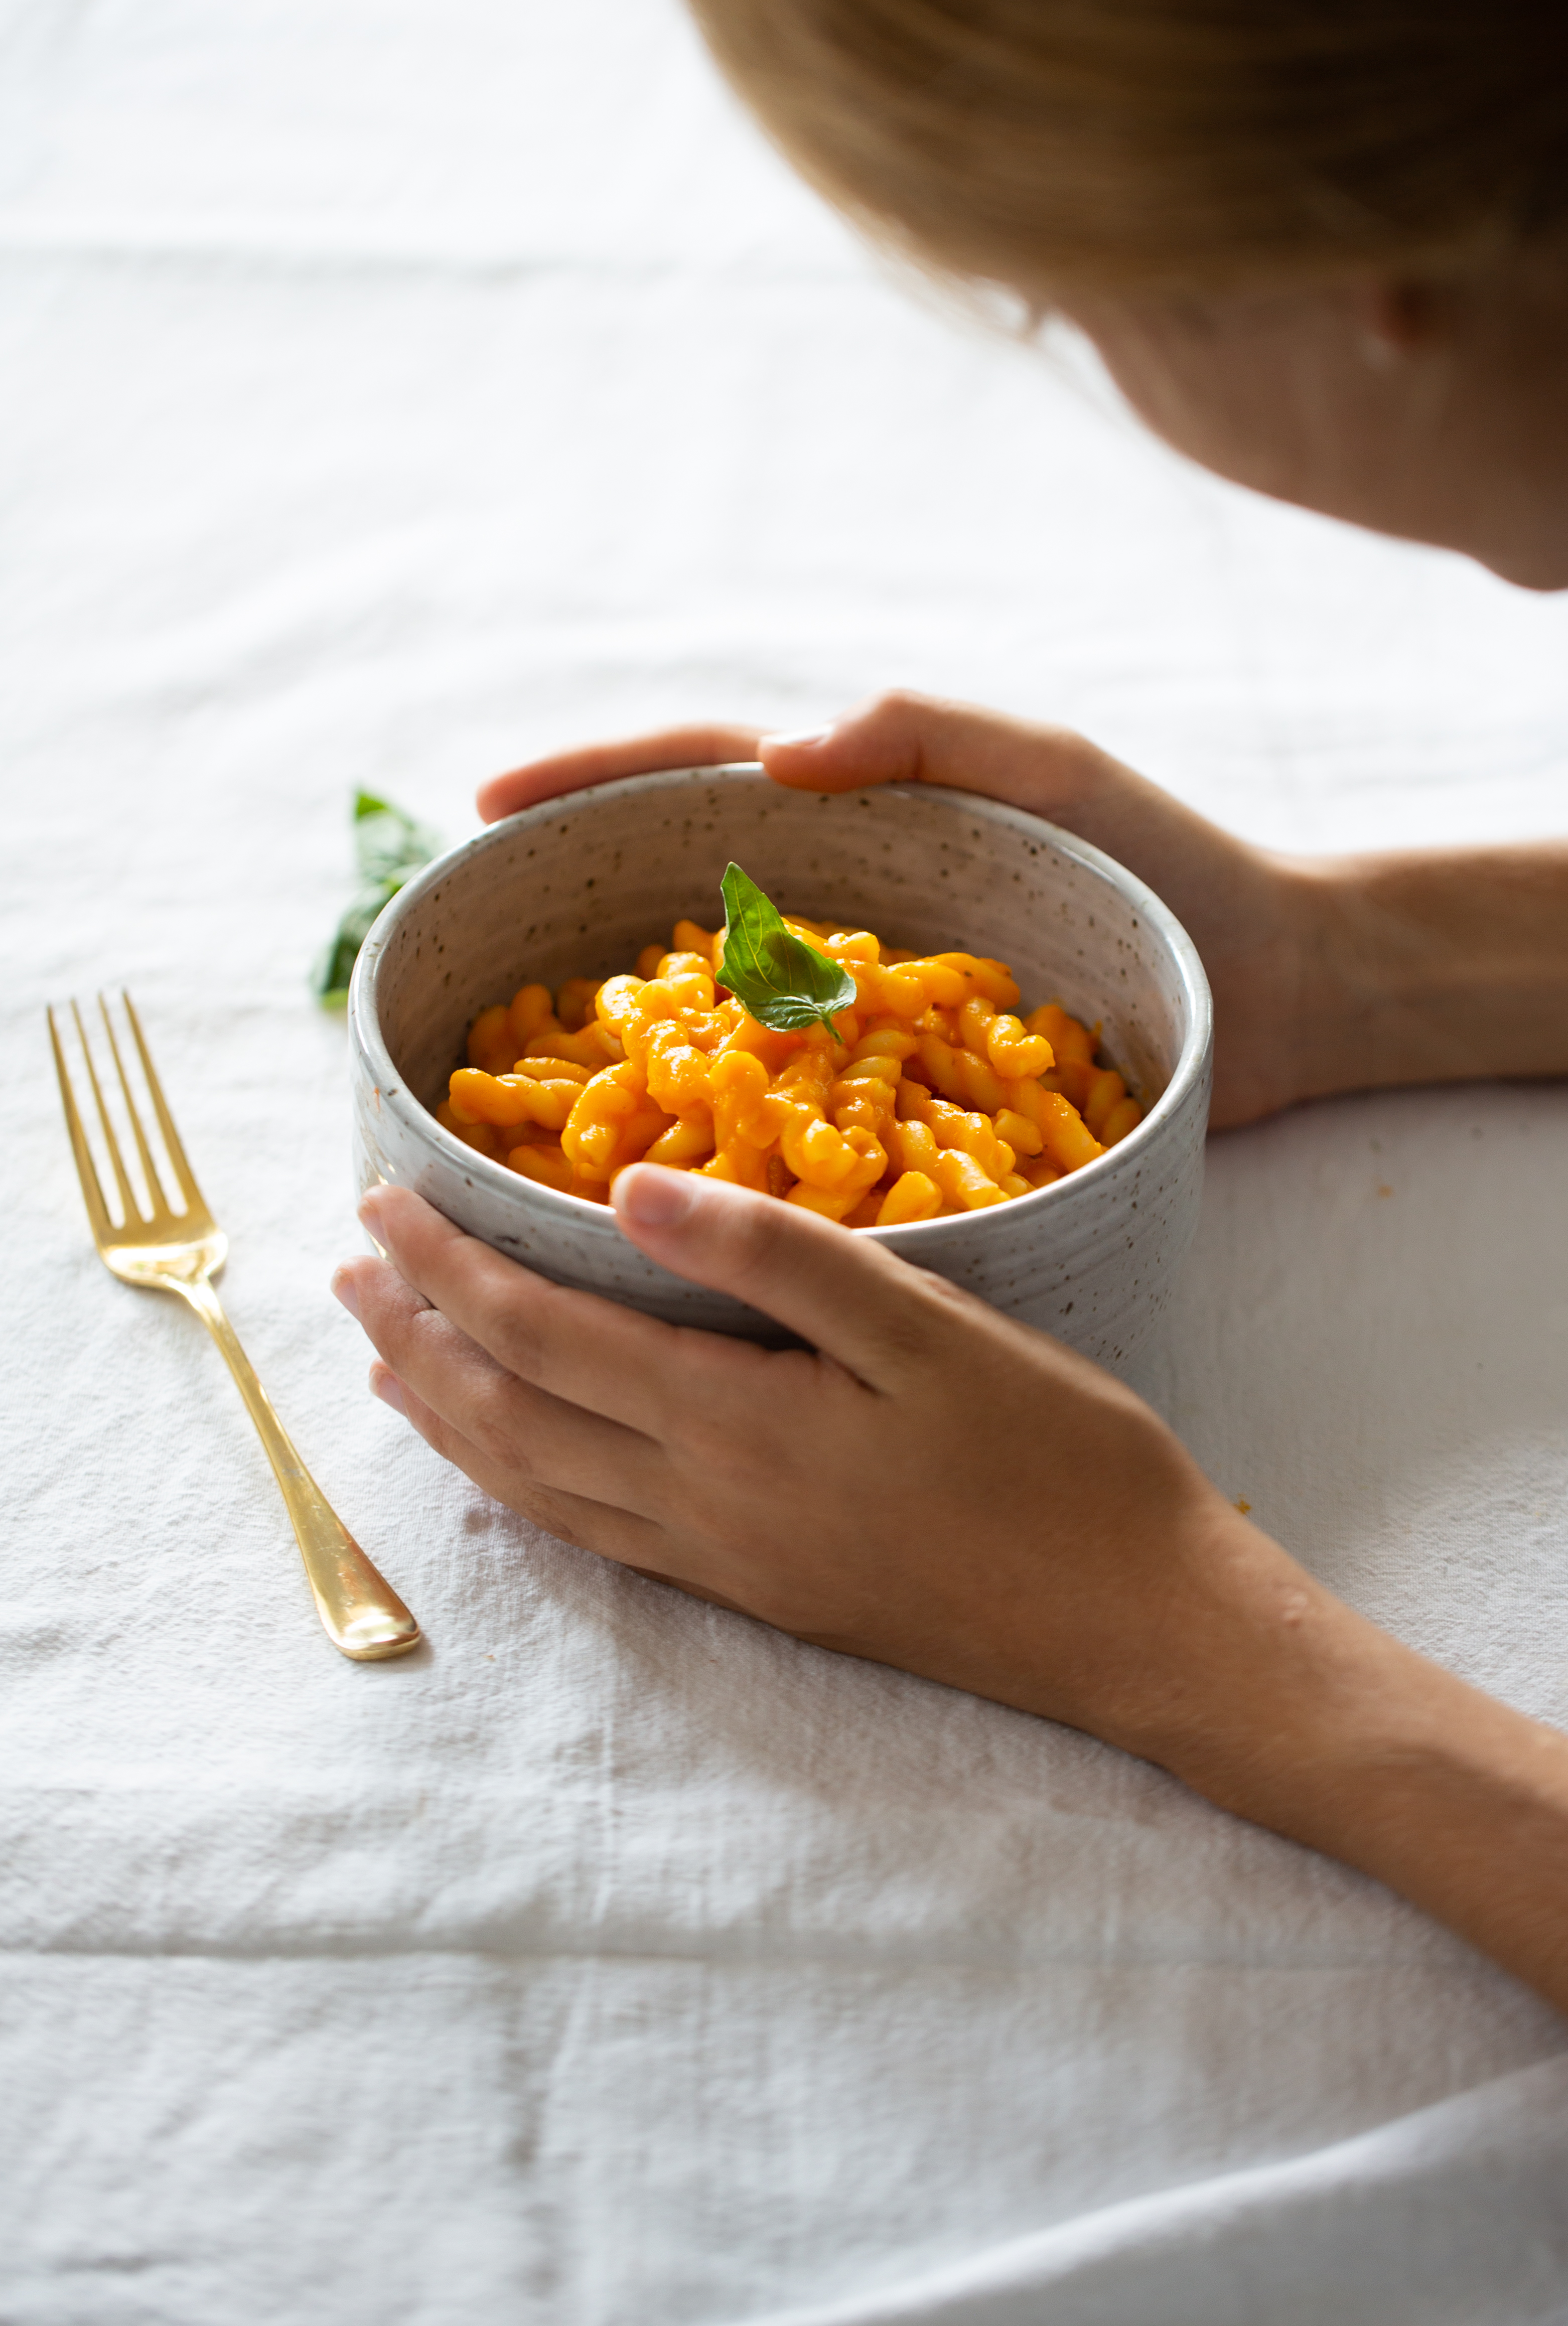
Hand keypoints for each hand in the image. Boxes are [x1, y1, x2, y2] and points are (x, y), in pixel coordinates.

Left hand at [332, 1170, 1311, 1753]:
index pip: (542, 1335)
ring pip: (540, 1488)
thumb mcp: (933, 1331)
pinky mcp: (764, 1595)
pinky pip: (598, 1537)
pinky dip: (525, 1492)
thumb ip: (775, 1260)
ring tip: (391, 1367)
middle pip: (514, 1415)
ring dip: (454, 1420)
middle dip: (421, 1336)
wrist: (1137, 1624)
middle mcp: (704, 1507)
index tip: (381, 1202)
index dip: (448, 1267)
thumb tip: (625, 1194)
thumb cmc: (1059, 1460)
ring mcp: (729, 1564)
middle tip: (349, 1273)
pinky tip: (513, 1474)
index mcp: (737, 1425)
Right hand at [476, 693, 1314, 1127]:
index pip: (693, 778)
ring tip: (519, 1075)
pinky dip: (714, 1127)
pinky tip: (654, 1168)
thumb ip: (927, 734)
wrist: (1278, 990)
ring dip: (618, 1033)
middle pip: (670, 893)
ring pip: (711, 1007)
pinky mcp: (899, 1091)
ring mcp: (858, 1004)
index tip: (485, 805)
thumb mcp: (1058, 771)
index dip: (585, 781)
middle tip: (465, 955)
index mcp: (859, 817)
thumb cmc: (1173, 867)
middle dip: (564, 910)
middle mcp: (837, 909)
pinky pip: (784, 1104)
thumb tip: (778, 753)